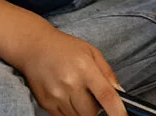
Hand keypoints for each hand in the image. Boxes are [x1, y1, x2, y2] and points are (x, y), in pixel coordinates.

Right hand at [1, 28, 125, 115]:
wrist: (33, 47)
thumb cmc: (65, 48)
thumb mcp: (92, 53)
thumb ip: (108, 74)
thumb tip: (121, 94)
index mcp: (86, 69)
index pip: (106, 97)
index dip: (118, 112)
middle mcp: (70, 83)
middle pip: (92, 113)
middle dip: (98, 110)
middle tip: (93, 97)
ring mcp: (56, 95)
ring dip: (84, 112)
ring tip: (79, 94)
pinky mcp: (46, 103)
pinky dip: (71, 113)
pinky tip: (69, 97)